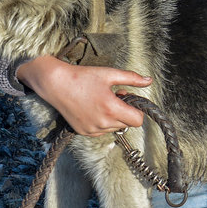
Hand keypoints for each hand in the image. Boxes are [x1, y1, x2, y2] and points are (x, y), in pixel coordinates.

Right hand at [16, 55, 150, 136]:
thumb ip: (132, 78)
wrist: (57, 84)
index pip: (137, 120)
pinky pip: (102, 131)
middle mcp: (102, 123)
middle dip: (125, 111)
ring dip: (113, 117)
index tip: (129, 99)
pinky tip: (92, 108)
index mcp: (111, 108)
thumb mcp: (110, 74)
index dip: (137, 110)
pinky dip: (102, 122)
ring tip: (102, 101)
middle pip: (127, 124)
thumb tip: (149, 81)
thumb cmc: (83, 77)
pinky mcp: (84, 132)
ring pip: (114, 128)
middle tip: (114, 96)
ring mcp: (92, 130)